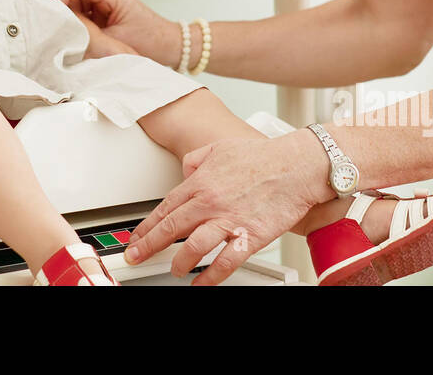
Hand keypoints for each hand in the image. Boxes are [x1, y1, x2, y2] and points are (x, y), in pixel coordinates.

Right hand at [44, 0, 167, 64]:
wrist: (170, 47)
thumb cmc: (150, 42)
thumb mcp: (116, 40)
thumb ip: (89, 33)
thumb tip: (64, 28)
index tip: (56, 8)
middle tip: (43, 6)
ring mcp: (104, 3)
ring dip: (62, 0)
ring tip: (50, 14)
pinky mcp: (103, 14)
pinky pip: (81, 7)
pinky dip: (69, 11)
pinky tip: (62, 22)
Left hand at [121, 132, 321, 285]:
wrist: (296, 166)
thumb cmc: (263, 157)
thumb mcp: (219, 148)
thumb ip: (196, 159)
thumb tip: (184, 171)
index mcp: (201, 182)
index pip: (165, 207)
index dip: (147, 226)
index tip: (136, 238)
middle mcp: (210, 202)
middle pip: (171, 228)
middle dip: (149, 246)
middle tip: (135, 258)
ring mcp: (228, 219)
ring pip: (193, 247)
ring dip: (179, 262)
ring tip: (173, 270)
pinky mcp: (249, 236)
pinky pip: (225, 262)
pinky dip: (211, 276)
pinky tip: (201, 283)